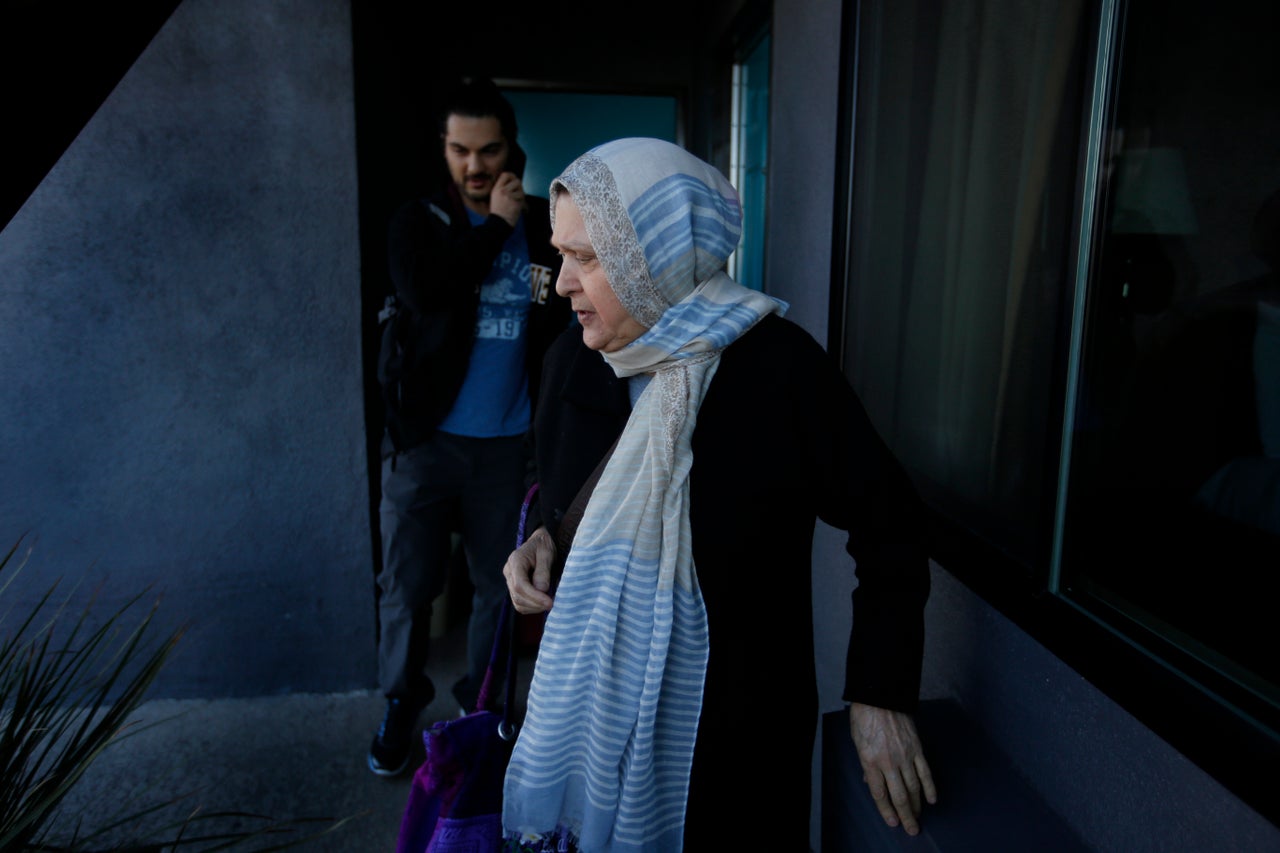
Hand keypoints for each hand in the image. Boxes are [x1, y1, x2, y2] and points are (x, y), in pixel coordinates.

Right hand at [489, 172, 524, 225]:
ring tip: (516, 201)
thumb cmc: (498, 211)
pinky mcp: (516, 203)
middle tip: (517, 192)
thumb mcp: (494, 197)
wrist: (499, 223)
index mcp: (496, 189)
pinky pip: (523, 199)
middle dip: (519, 186)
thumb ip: (502, 188)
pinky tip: (517, 207)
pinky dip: (522, 203)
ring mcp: (510, 197)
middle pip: (517, 181)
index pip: (505, 175)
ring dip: (521, 195)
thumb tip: (512, 179)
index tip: (513, 179)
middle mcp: (503, 191)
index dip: (512, 176)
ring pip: (521, 190)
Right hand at [503, 526, 555, 613]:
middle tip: (553, 604)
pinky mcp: (514, 588)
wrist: (539, 543)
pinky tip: (543, 603)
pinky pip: (520, 604)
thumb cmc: (543, 546)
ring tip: (550, 602)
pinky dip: (532, 607)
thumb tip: (542, 589)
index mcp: (515, 560)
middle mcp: (509, 572)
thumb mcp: (547, 553)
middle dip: (536, 604)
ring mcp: (510, 581)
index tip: (549, 602)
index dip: (534, 596)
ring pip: (517, 602)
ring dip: (534, 607)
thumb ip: (543, 571)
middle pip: (518, 596)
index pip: (520, 585)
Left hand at [849, 702, 936, 835]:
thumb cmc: (865, 717)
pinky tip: (931, 799)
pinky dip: (929, 787)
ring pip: (914, 787)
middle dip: (906, 815)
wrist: (880, 695)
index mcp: (870, 760)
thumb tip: (872, 782)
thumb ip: (866, 764)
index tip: (892, 822)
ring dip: (917, 805)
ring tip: (918, 817)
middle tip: (912, 829)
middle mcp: (888, 761)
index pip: (879, 793)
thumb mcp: (857, 742)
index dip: (886, 810)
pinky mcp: (917, 748)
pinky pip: (925, 772)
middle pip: (900, 795)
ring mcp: (905, 755)